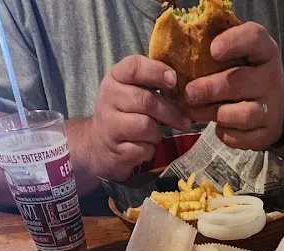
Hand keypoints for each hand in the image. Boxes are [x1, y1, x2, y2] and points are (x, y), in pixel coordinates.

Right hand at [87, 55, 191, 180]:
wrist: (99, 145)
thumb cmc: (124, 113)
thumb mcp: (132, 91)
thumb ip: (152, 83)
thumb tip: (184, 84)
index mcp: (115, 78)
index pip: (134, 66)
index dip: (156, 71)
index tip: (174, 81)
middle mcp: (109, 97)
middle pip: (147, 101)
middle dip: (170, 112)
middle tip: (185, 121)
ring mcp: (110, 124)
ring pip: (146, 126)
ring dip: (157, 133)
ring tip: (154, 134)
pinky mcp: (116, 149)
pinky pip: (143, 149)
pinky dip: (149, 150)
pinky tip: (143, 147)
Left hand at [184, 23, 283, 150]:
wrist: (277, 109)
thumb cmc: (249, 76)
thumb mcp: (243, 56)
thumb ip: (221, 51)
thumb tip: (185, 51)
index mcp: (265, 52)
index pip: (254, 38)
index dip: (233, 42)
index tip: (212, 50)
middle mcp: (272, 79)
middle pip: (240, 82)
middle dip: (210, 89)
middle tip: (189, 93)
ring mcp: (272, 109)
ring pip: (243, 114)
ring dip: (215, 113)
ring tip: (195, 112)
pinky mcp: (266, 134)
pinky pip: (241, 137)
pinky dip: (225, 133)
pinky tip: (216, 126)